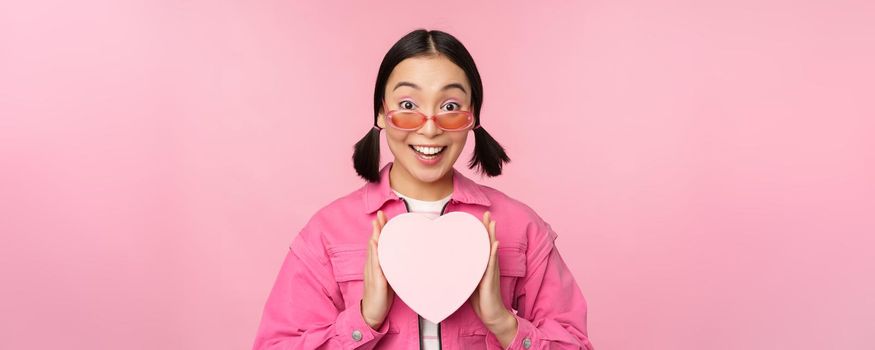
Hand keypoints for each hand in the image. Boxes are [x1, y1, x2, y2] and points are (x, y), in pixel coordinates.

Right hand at [361, 210, 394, 329]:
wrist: (371, 314)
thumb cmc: (381, 296)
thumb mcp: (388, 277)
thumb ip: (391, 266)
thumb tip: (402, 256)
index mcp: (375, 265)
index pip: (377, 244)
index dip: (380, 230)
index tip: (383, 216)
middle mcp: (372, 266)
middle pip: (374, 243)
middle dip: (377, 228)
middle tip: (380, 214)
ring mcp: (373, 273)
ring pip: (373, 252)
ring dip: (375, 237)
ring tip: (377, 224)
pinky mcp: (376, 282)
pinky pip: (375, 267)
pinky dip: (375, 255)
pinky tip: (376, 246)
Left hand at [469, 211, 517, 346]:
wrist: (491, 315)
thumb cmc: (480, 299)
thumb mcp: (469, 281)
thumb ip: (464, 271)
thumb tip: (449, 263)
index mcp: (483, 265)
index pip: (482, 245)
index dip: (482, 232)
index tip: (479, 218)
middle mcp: (489, 266)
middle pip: (489, 243)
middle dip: (488, 228)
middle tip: (487, 213)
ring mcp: (491, 272)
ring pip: (492, 250)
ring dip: (492, 236)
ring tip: (492, 222)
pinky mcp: (490, 280)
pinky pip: (492, 264)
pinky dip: (493, 253)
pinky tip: (495, 243)